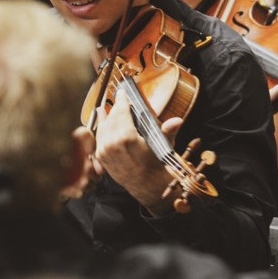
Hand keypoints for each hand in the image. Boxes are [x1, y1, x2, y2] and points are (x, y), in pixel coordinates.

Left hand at [94, 87, 182, 214]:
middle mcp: (112, 143)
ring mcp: (104, 151)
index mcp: (126, 138)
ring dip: (106, 116)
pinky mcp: (101, 157)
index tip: (122, 91)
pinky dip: (101, 128)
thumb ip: (168, 131)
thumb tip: (177, 120)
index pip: (122, 112)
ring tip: (105, 108)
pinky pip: (100, 137)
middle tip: (120, 99)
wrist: (148, 187)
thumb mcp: (163, 146)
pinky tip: (101, 120)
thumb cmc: (156, 165)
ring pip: (104, 127)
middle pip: (112, 117)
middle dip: (116, 107)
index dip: (122, 100)